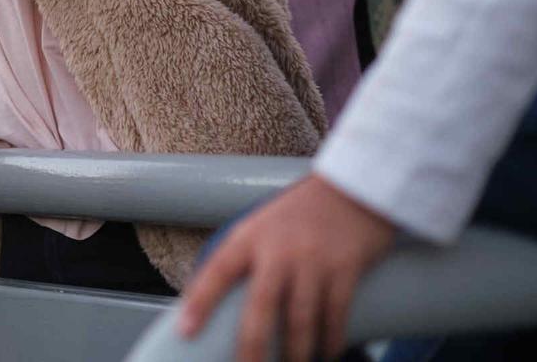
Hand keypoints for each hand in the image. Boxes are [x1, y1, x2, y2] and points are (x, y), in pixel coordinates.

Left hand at [177, 175, 395, 361]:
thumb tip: (205, 300)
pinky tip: (325, 355)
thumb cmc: (297, 215)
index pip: (217, 270)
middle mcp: (279, 249)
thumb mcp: (259, 226)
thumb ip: (239, 260)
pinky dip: (330, 340)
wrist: (351, 190)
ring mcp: (314, 260)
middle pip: (261, 306)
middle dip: (252, 346)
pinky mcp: (346, 268)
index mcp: (249, 237)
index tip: (185, 331)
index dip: (200, 302)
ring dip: (295, 352)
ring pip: (300, 319)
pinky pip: (336, 314)